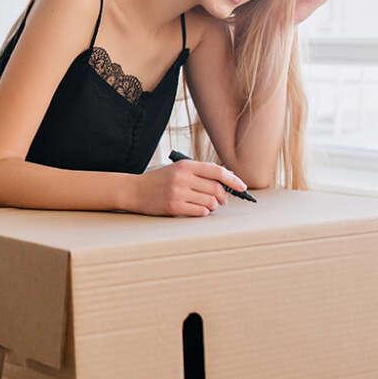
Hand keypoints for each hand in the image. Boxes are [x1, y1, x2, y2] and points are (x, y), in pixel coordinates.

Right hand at [118, 161, 248, 216]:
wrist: (135, 191)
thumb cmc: (159, 180)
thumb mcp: (177, 169)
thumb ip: (198, 173)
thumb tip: (226, 180)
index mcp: (185, 165)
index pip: (216, 171)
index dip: (233, 179)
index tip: (242, 187)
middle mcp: (182, 178)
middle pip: (215, 188)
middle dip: (223, 197)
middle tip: (222, 200)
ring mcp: (177, 193)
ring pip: (210, 202)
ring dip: (213, 206)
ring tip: (208, 205)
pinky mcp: (173, 207)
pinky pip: (199, 212)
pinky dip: (203, 212)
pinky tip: (199, 210)